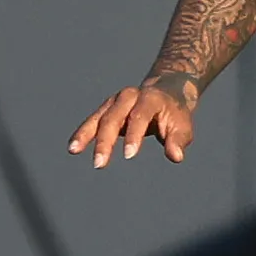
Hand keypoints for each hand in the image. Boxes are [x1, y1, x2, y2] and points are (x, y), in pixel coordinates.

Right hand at [67, 79, 195, 166]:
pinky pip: (91, 122)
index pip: (139, 116)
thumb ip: (178, 140)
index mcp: (150, 98)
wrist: (166, 92)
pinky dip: (81, 134)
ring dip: (85, 136)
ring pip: (98, 119)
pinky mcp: (105, 109)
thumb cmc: (174, 114)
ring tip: (74, 151)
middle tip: (99, 164)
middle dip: (105, 141)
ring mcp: (114, 102)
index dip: (134, 136)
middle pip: (113, 118)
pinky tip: (73, 148)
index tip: (129, 156)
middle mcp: (129, 96)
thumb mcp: (182, 126)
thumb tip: (176, 156)